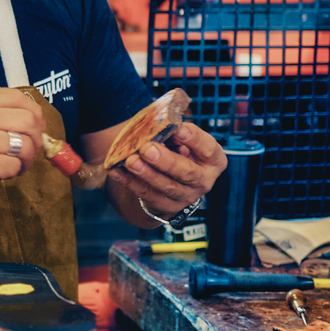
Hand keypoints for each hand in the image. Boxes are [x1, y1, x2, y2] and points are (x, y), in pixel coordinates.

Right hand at [0, 88, 45, 206]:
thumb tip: (30, 112)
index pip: (16, 97)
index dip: (34, 110)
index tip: (36, 122)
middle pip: (27, 120)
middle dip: (36, 136)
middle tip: (33, 145)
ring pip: (26, 144)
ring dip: (28, 157)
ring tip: (19, 162)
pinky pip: (16, 165)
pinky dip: (16, 171)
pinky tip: (5, 171)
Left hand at [108, 123, 226, 218]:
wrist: (169, 178)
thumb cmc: (176, 150)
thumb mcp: (180, 138)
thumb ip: (172, 131)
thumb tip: (157, 124)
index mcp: (212, 160)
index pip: (208, 149)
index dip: (194, 139)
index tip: (178, 128)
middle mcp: (203, 181)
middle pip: (187, 173)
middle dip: (166, 161)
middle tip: (148, 149)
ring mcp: (185, 197)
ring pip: (166, 187)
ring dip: (146, 174)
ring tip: (131, 161)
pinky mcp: (165, 207)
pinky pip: (146, 195)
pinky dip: (130, 183)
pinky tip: (117, 172)